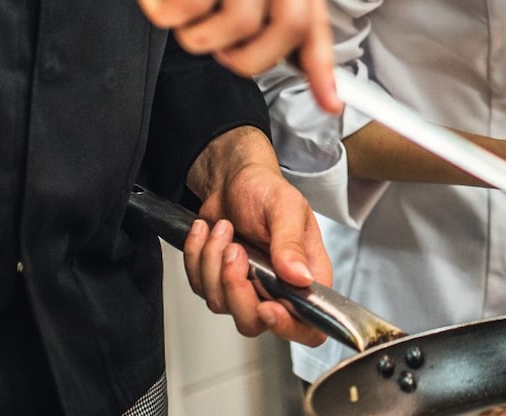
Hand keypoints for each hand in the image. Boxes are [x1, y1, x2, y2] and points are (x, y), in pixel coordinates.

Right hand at [90, 0, 335, 106]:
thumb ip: (262, 17)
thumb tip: (299, 68)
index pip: (314, 18)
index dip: (321, 67)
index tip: (330, 103)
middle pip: (288, 26)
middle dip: (244, 57)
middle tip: (209, 41)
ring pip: (238, 22)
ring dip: (195, 33)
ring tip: (177, 8)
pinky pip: (195, 3)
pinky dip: (165, 12)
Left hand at [181, 127, 332, 344]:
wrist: (232, 179)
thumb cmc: (264, 189)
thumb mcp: (285, 207)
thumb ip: (291, 243)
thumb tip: (300, 278)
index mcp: (306, 274)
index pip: (308, 324)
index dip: (289, 326)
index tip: (267, 307)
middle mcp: (278, 288)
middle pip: (255, 322)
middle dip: (235, 288)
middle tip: (235, 251)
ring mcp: (247, 288)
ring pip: (221, 304)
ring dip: (213, 263)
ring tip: (223, 229)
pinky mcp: (219, 282)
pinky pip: (199, 287)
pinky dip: (196, 256)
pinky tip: (207, 232)